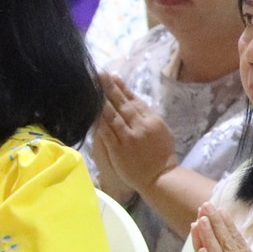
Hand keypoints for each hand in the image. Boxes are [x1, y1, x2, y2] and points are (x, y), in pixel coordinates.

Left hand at [96, 74, 177, 192]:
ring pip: (113, 116)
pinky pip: (106, 133)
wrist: (160, 177)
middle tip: (98, 74)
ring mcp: (129, 138)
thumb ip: (148, 116)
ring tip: (92, 88)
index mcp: (152, 120)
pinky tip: (90, 112)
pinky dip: (98, 122)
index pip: (135, 100)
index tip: (112, 76)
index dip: (122, 88)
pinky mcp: (118, 150)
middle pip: (122, 104)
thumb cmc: (162, 155)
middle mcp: (141, 126)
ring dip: (102, 101)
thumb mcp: (162, 131)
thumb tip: (134, 101)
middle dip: (109, 89)